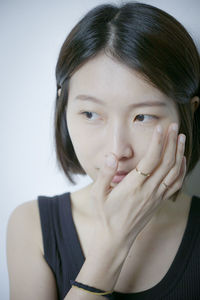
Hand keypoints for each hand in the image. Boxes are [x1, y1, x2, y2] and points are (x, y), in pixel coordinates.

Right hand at [90, 123, 185, 248]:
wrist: (116, 238)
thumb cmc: (105, 215)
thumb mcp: (97, 195)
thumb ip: (105, 174)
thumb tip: (112, 156)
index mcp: (133, 186)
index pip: (150, 160)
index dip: (157, 142)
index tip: (160, 128)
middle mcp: (149, 190)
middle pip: (166, 162)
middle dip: (171, 142)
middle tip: (173, 126)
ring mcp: (156, 196)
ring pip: (174, 172)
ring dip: (179, 153)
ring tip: (181, 138)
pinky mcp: (159, 201)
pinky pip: (175, 184)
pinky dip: (181, 170)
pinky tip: (182, 160)